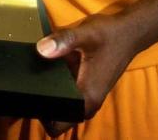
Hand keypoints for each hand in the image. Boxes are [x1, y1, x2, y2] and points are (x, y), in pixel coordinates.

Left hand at [35, 13, 137, 135]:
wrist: (129, 32)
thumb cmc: (110, 35)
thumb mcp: (85, 33)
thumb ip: (63, 40)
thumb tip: (41, 49)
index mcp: (87, 97)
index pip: (57, 125)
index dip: (42, 117)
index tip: (29, 98)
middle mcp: (88, 102)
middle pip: (58, 117)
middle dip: (43, 105)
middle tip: (28, 84)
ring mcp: (88, 94)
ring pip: (63, 104)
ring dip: (51, 93)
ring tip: (35, 73)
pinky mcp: (87, 85)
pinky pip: (68, 92)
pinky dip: (58, 84)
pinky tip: (48, 65)